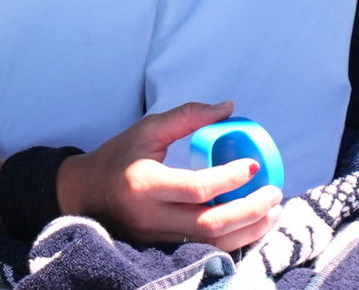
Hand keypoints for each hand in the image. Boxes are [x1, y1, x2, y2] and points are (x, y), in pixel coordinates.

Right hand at [57, 101, 284, 250]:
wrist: (84, 195)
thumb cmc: (117, 157)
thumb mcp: (147, 129)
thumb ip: (188, 116)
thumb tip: (228, 108)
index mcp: (145, 184)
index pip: (197, 188)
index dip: (230, 178)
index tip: (253, 165)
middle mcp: (152, 217)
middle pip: (210, 224)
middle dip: (250, 210)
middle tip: (274, 193)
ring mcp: (157, 238)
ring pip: (211, 243)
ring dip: (249, 230)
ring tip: (272, 212)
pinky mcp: (163, 248)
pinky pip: (205, 249)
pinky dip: (233, 239)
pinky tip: (252, 225)